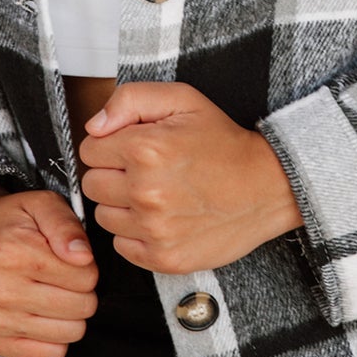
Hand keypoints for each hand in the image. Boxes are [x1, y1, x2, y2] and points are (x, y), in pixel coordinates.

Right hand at [0, 178, 99, 356]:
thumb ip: (67, 226)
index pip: (87, 277)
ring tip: (51, 293)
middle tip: (61, 277)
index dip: (87, 266)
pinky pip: (49, 354)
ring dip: (69, 314)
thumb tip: (83, 257)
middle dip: (81, 291)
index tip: (68, 258)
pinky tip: (41, 314)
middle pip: (81, 308)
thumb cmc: (12, 222)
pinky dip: (54, 336)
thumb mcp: (43, 204)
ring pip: (70, 333)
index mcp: (13, 254)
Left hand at [77, 82, 304, 273]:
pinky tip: (162, 218)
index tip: (134, 147)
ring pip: (104, 216)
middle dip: (113, 174)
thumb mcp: (183, 100)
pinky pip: (121, 246)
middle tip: (147, 170)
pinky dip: (136, 234)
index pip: (89, 149)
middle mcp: (145, 191)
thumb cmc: (224, 143)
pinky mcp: (163, 257)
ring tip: (158, 194)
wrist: (267, 187)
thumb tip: (94, 126)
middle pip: (92, 184)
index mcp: (145, 148)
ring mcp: (154, 229)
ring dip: (123, 206)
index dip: (110, 145)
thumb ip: (130, 99)